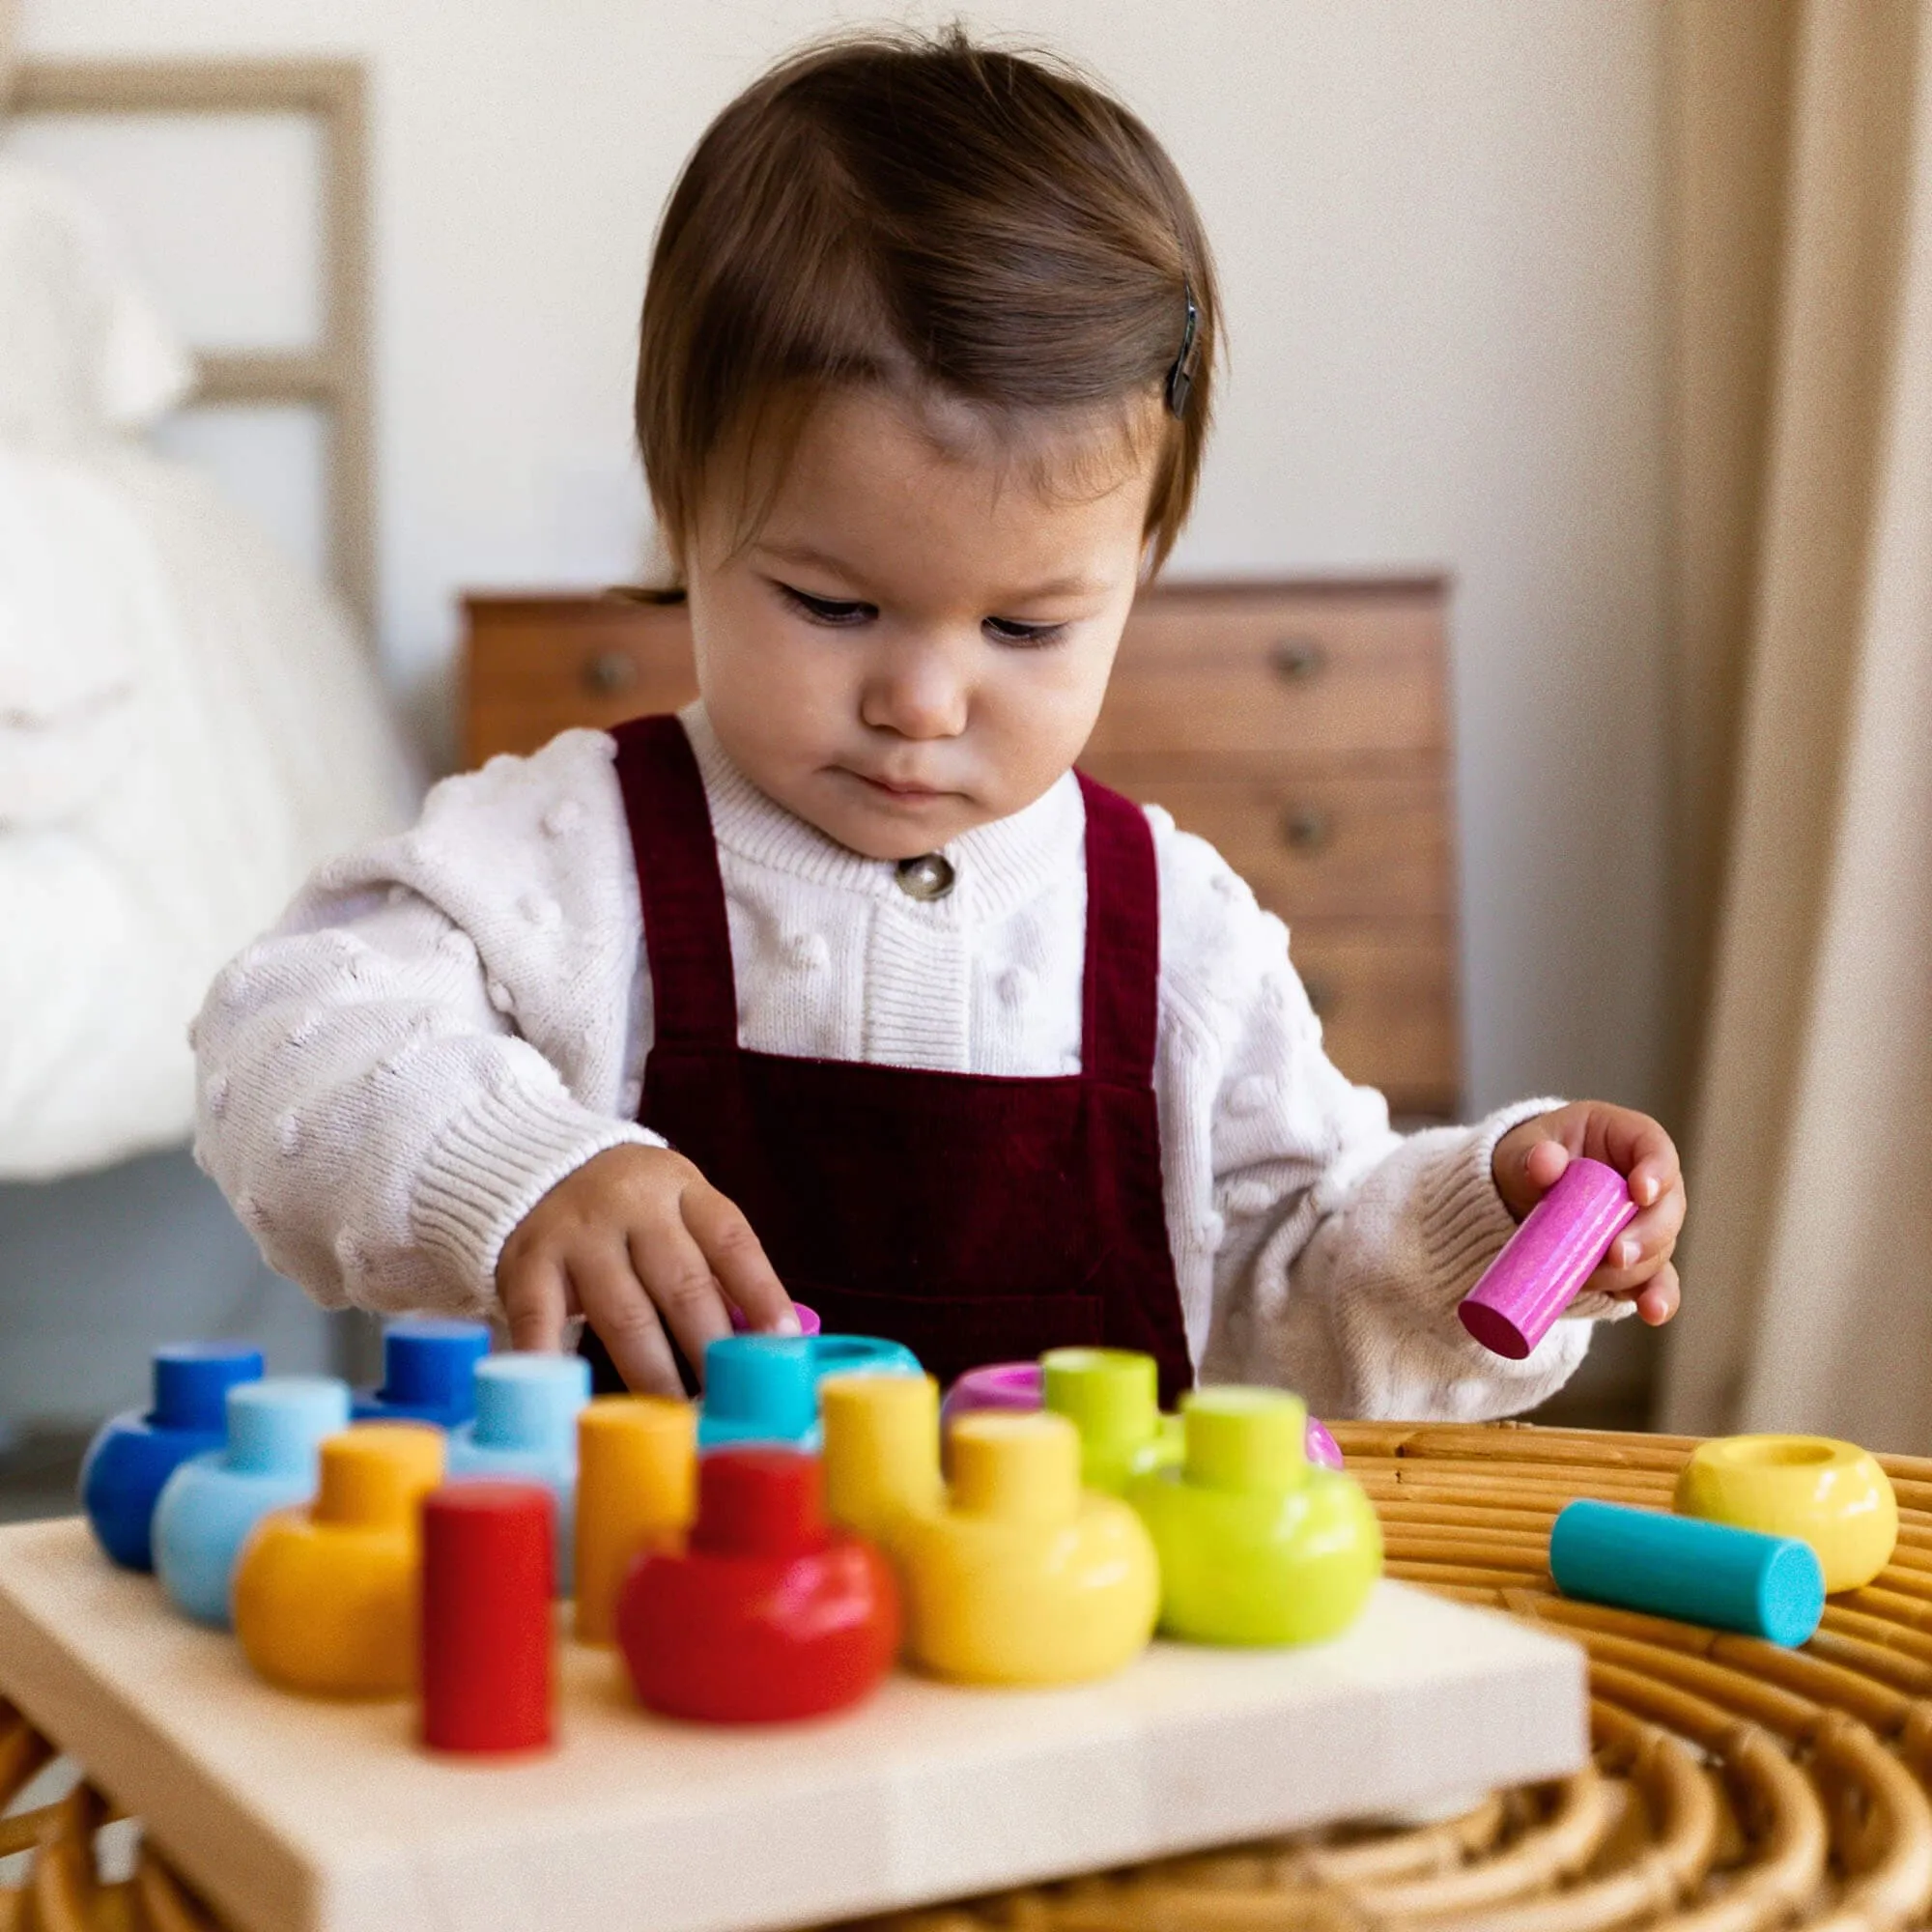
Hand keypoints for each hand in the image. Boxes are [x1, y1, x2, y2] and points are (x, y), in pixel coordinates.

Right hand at [496, 1144, 793, 1393]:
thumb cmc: (632, 1212)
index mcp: (682, 1189)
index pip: (731, 1241)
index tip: (781, 1344)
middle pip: (682, 1284)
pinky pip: (540, 1320)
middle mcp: (632, 1206)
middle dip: (711, 1349)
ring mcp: (577, 1235)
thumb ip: (715, 1270)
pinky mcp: (526, 1265)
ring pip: (625, 1314)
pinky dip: (554, 1363)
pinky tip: (572, 1399)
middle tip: (731, 1402)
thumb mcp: (679, 1215)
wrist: (540, 1169)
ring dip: (655, 1374)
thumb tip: (766, 1341)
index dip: (761, 1293)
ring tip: (678, 1418)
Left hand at [1491, 1102, 1685, 1326]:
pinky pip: (1655, 1282)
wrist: (1513, 1198)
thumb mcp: (1519, 1150)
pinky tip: (1652, 1312)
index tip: (1639, 1192)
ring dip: (1634, 1270)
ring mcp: (1644, 1225)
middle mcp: (1644, 1183)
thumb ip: (1529, 1157)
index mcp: (1624, 1139)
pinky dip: (1656, 1298)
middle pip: (1667, 1207)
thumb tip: (1545, 1163)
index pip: (1655, 1149)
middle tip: (1617, 1253)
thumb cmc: (1525, 1161)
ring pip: (1659, 1249)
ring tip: (1591, 1277)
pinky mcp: (1634, 1263)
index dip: (1657, 1171)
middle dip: (1648, 1235)